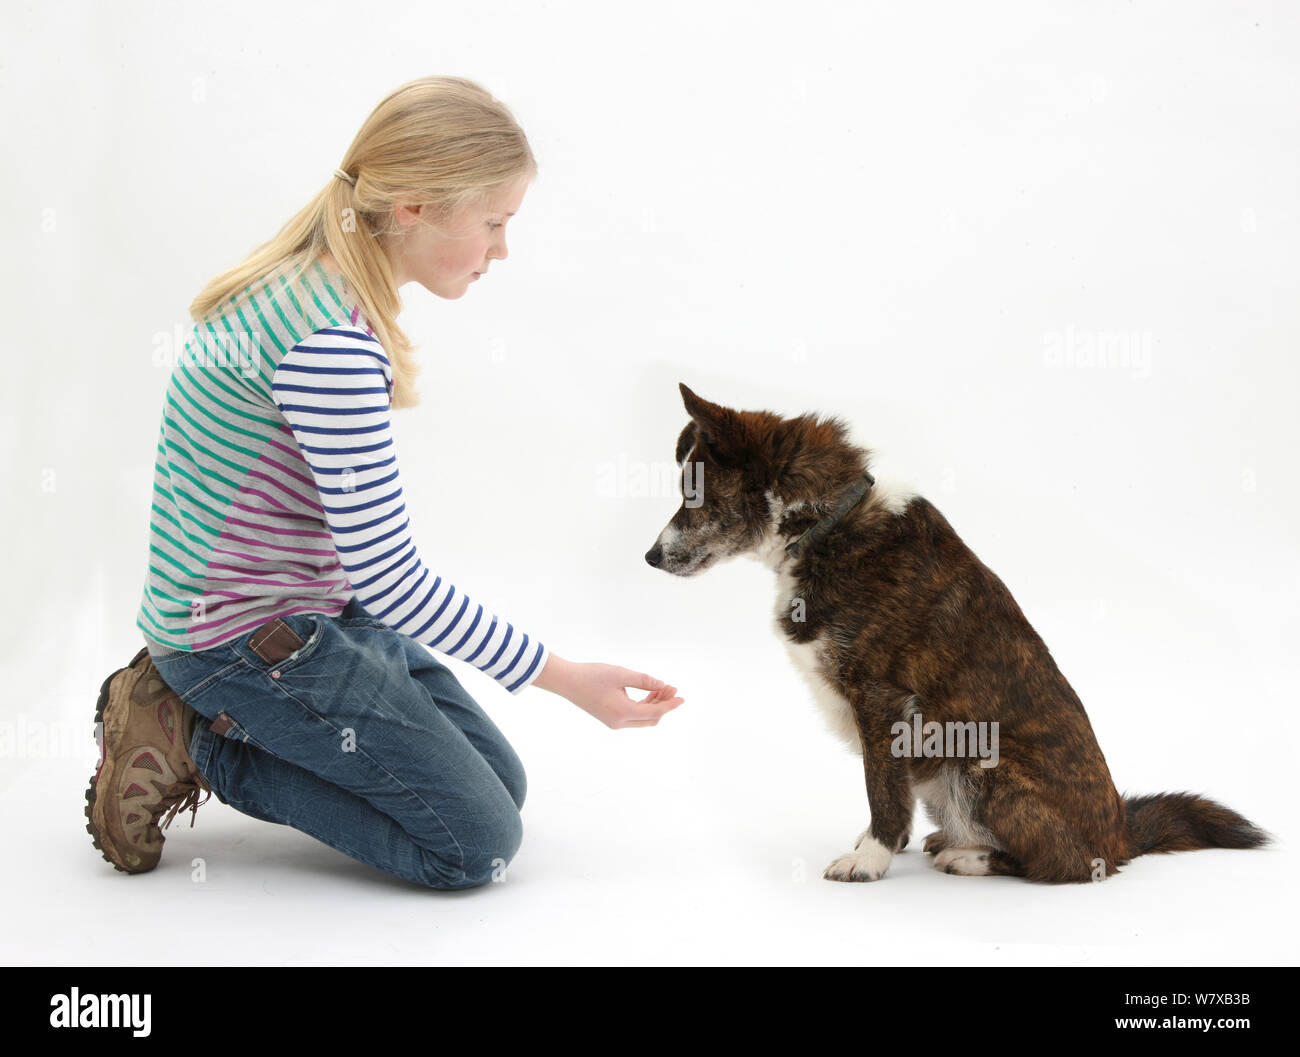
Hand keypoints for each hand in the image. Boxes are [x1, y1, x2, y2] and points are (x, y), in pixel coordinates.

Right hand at [532, 654, 683, 728]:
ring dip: (654, 704)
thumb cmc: (592, 675)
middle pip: (651, 718)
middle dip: (663, 704)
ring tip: (661, 687)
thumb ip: (643, 680)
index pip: (655, 712)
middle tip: (671, 687)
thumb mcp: (621, 674)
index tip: (681, 697)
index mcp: (623, 713)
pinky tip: (648, 692)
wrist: (567, 681)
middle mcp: (619, 722)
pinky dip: (643, 706)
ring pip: (642, 718)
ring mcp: (614, 722)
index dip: (670, 705)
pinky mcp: (609, 718)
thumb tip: (662, 685)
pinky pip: (633, 716)